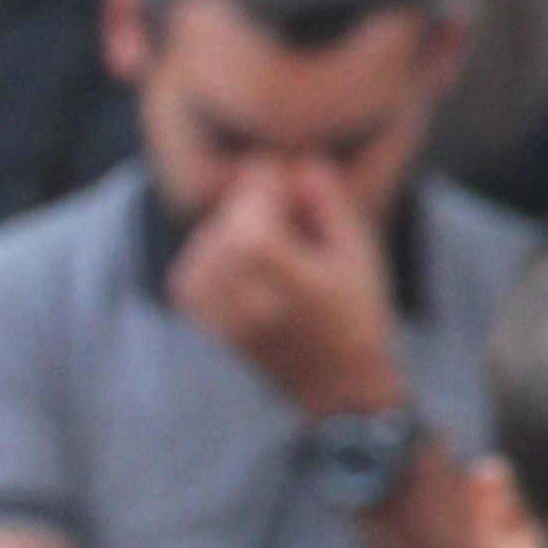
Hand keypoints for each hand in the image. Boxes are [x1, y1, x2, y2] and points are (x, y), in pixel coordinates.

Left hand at [165, 159, 404, 418]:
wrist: (338, 385)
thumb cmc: (359, 313)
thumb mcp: (358, 252)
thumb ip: (327, 203)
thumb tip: (300, 162)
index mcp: (285, 274)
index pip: (252, 210)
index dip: (262, 181)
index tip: (278, 166)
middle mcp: (247, 296)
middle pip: (226, 225)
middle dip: (247, 203)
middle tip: (277, 195)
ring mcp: (224, 316)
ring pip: (203, 249)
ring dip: (226, 229)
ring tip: (263, 229)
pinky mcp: (211, 327)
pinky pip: (188, 279)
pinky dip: (204, 258)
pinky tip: (235, 255)